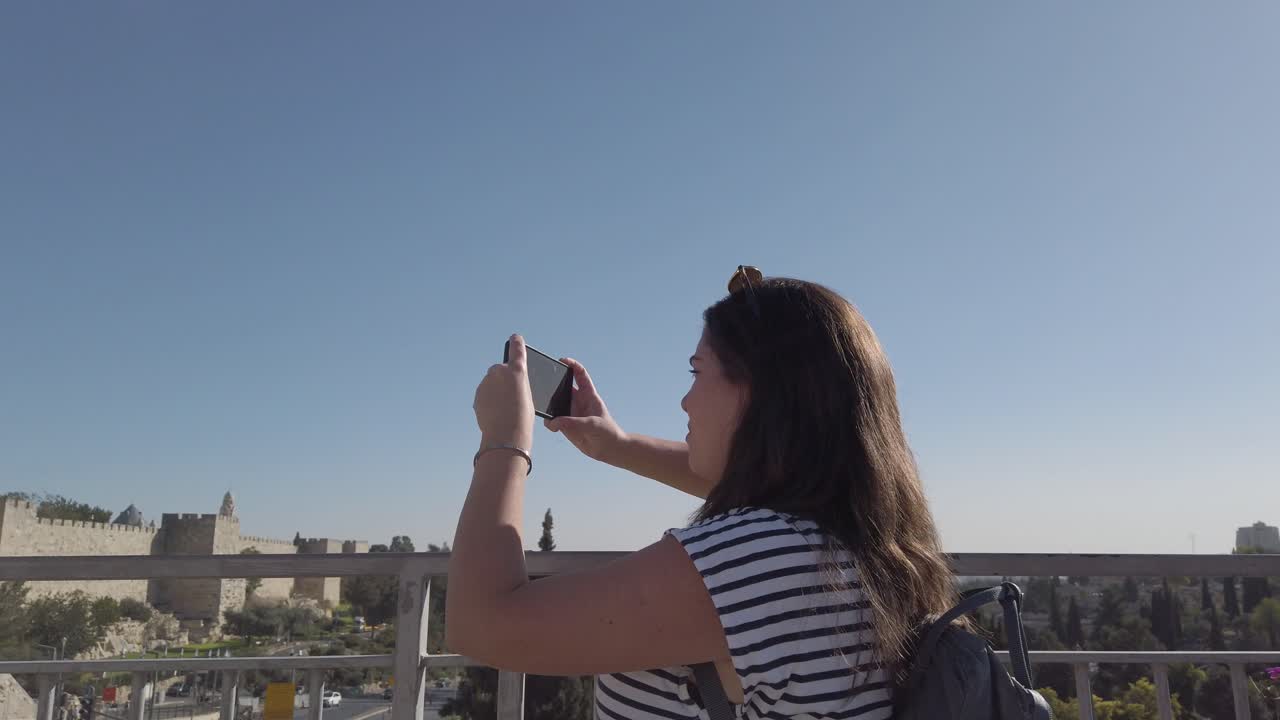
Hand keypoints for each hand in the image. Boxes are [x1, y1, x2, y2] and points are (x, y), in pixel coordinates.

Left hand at [473, 334, 534, 449]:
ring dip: (496, 392)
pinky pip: (485, 395)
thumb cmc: (522, 418)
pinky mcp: (478, 394)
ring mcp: (486, 382)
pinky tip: (497, 414)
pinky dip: (490, 401)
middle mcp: (500, 371)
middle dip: (504, 379)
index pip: (517, 349)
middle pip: (501, 370)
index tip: (515, 338)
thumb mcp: (527, 396)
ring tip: (505, 410)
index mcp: (518, 370)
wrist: (505, 435)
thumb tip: (506, 386)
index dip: (516, 343)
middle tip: (512, 396)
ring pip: (492, 384)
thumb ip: (517, 385)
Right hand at [544, 358, 626, 462]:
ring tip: (543, 406)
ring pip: (555, 403)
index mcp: (589, 395)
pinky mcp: (566, 425)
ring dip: (549, 404)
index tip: (561, 361)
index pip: (580, 374)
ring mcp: (571, 413)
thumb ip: (573, 422)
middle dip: (553, 383)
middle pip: (563, 386)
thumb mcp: (592, 424)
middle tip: (543, 382)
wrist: (609, 450)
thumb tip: (554, 422)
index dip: (572, 365)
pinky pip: (553, 421)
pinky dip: (550, 422)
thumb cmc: (607, 432)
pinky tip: (552, 427)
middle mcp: (578, 401)